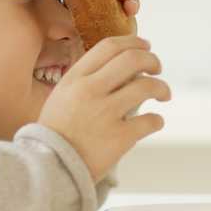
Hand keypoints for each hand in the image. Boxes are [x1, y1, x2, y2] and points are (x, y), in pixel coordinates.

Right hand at [38, 35, 168, 181]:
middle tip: (158, 69)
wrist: (47, 168)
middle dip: (152, 60)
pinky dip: (157, 119)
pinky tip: (154, 121)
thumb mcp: (61, 96)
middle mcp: (90, 91)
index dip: (133, 42)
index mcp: (75, 79)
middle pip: (133, 59)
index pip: (110, 46)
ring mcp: (105, 113)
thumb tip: (121, 65)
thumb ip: (86, 79)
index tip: (146, 47)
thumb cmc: (56, 133)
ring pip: (147, 86)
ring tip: (164, 94)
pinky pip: (150, 120)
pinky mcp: (119, 137)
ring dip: (162, 88)